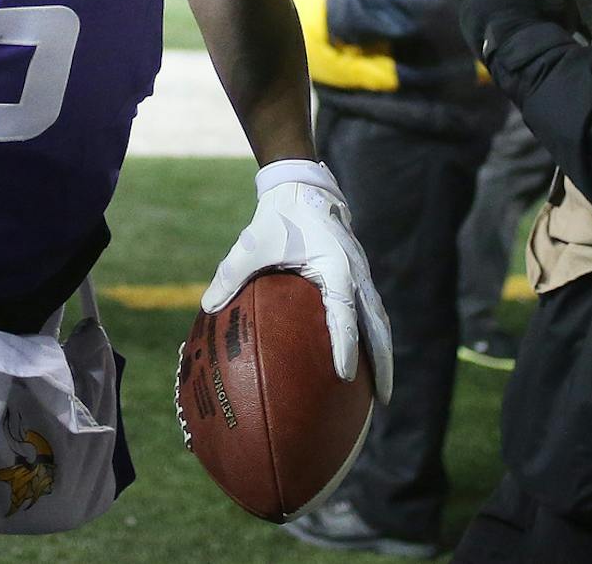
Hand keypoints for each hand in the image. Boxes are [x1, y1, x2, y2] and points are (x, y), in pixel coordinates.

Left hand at [201, 160, 392, 403]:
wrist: (302, 190)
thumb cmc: (275, 219)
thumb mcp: (250, 245)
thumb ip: (230, 275)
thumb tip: (207, 307)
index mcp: (335, 267)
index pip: (344, 313)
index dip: (346, 345)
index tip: (346, 375)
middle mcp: (356, 274)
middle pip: (377, 326)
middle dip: (382, 364)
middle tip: (383, 401)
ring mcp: (362, 275)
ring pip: (379, 321)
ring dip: (384, 355)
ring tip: (382, 392)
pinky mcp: (359, 276)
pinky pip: (371, 312)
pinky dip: (373, 337)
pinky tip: (365, 362)